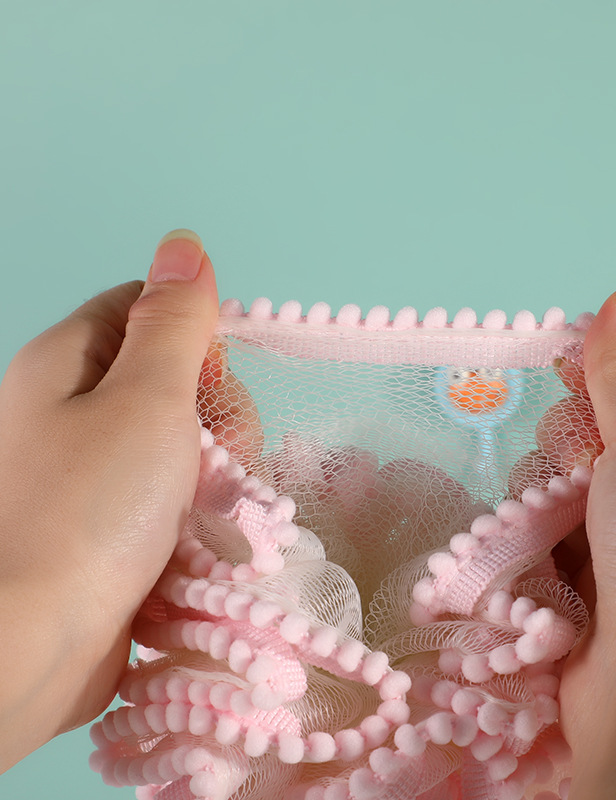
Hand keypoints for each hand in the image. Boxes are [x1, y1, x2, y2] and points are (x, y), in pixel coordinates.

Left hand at [0, 230, 218, 771]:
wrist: (36, 646)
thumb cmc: (92, 513)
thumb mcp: (147, 398)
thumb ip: (174, 322)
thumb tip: (183, 243)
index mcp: (68, 362)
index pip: (147, 309)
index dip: (197, 338)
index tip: (218, 388)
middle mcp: (69, 410)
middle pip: (171, 378)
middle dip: (215, 418)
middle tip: (219, 463)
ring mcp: (87, 472)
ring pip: (180, 443)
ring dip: (214, 473)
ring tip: (211, 515)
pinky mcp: (107, 525)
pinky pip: (170, 496)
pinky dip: (197, 513)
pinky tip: (204, 540)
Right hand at [555, 278, 615, 797]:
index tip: (573, 364)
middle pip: (615, 434)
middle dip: (579, 439)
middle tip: (573, 460)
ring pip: (573, 485)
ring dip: (550, 490)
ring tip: (551, 515)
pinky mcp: (594, 586)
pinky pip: (555, 533)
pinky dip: (539, 532)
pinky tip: (535, 547)